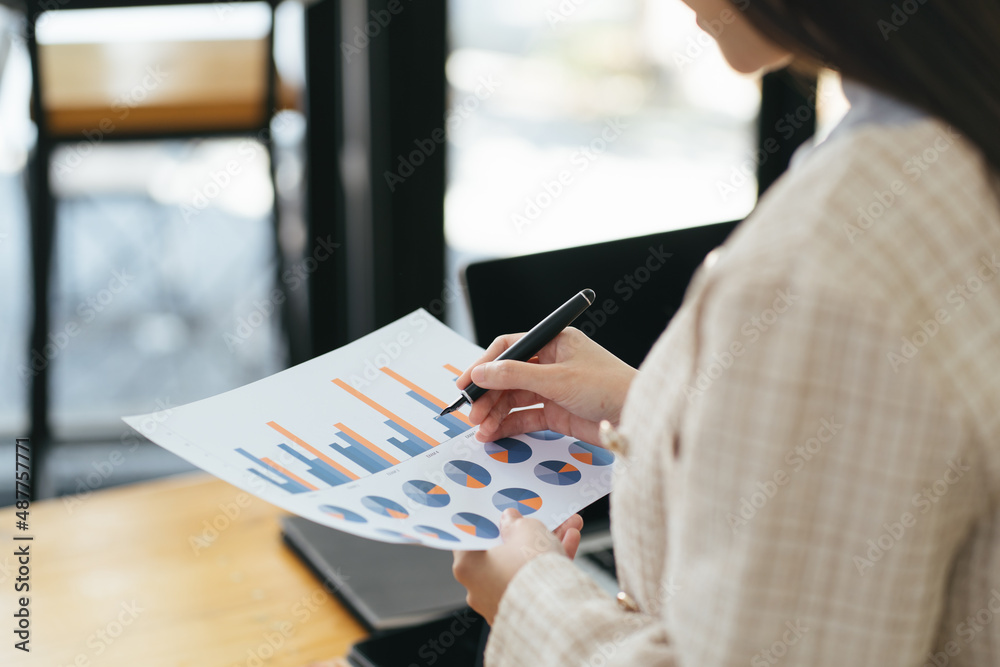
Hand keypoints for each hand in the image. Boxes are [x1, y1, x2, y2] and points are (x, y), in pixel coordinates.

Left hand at [452, 509, 582, 624]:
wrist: (555, 613)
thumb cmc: (531, 571)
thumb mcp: (526, 529)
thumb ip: (516, 522)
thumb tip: (511, 520)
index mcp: (467, 565)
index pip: (471, 538)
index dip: (488, 522)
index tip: (499, 512)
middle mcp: (478, 588)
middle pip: (502, 552)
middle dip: (525, 533)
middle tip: (539, 517)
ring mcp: (500, 603)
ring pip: (522, 566)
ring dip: (544, 546)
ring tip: (567, 528)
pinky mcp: (522, 613)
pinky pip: (534, 583)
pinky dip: (550, 565)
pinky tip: (570, 544)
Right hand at [456, 328, 636, 443]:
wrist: (640, 418)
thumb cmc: (610, 387)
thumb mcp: (558, 379)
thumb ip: (515, 376)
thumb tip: (481, 372)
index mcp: (554, 342)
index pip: (509, 348)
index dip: (485, 365)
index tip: (466, 383)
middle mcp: (552, 363)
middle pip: (508, 376)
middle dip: (488, 395)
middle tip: (472, 413)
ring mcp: (554, 389)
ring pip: (514, 399)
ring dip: (495, 413)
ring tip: (481, 430)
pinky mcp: (558, 412)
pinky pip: (526, 417)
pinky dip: (509, 425)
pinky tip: (495, 434)